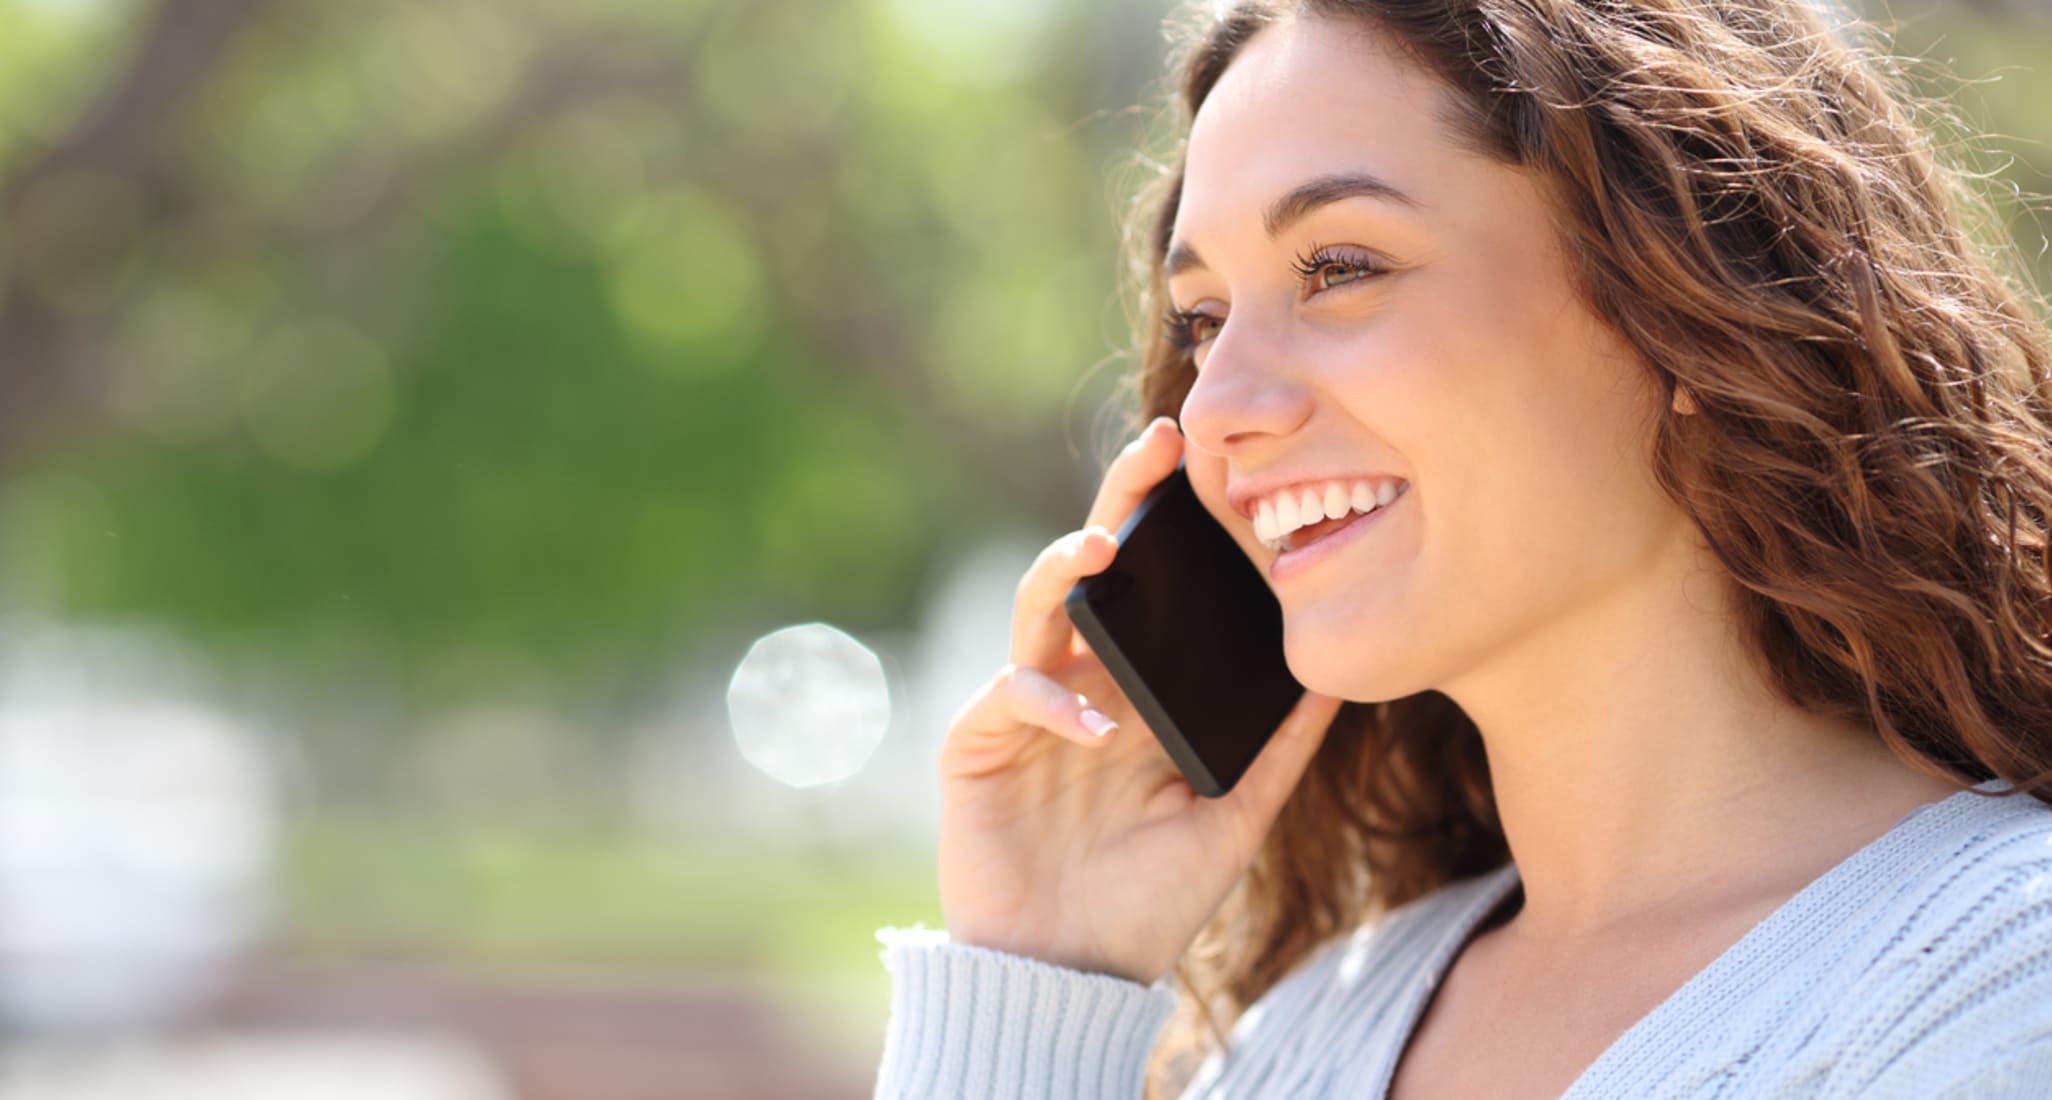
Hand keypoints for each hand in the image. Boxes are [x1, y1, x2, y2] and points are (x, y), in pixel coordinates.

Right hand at [934, 415, 1342, 985]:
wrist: (1069, 976)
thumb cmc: (1149, 901)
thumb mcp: (1234, 818)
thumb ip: (1280, 750)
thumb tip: (1340, 680)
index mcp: (1137, 687)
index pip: (1157, 584)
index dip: (1178, 525)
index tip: (1222, 465)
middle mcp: (1082, 679)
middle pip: (1096, 566)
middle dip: (1122, 498)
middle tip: (1160, 445)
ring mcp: (1026, 705)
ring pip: (1039, 606)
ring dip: (1063, 569)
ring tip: (1098, 550)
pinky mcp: (978, 743)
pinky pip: (1011, 694)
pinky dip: (1051, 702)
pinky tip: (1092, 731)